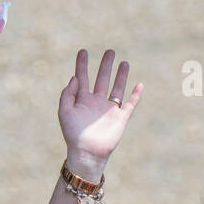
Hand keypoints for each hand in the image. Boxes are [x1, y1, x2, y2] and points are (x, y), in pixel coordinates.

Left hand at [57, 49, 142, 179]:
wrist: (87, 152)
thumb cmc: (73, 134)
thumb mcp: (65, 111)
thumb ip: (67, 94)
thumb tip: (74, 78)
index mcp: (82, 100)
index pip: (82, 78)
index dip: (82, 65)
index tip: (83, 51)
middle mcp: (96, 102)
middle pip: (102, 79)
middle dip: (105, 66)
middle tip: (109, 51)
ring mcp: (109, 110)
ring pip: (117, 88)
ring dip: (120, 75)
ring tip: (124, 62)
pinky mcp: (120, 118)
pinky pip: (130, 104)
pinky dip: (135, 95)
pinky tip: (139, 85)